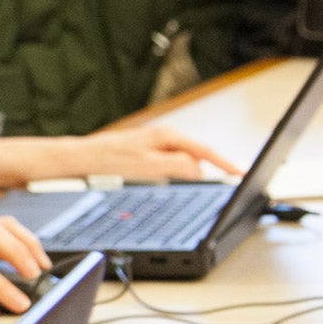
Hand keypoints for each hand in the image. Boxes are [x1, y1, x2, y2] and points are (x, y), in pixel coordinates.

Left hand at [69, 124, 239, 182]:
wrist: (81, 158)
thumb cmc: (110, 162)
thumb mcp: (149, 166)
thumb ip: (177, 166)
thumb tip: (200, 170)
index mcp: (168, 137)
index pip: (206, 152)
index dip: (225, 165)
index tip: (240, 175)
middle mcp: (163, 137)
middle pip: (196, 156)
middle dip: (209, 170)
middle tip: (223, 184)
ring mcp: (154, 145)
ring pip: (181, 162)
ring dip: (189, 174)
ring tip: (194, 186)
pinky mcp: (145, 153)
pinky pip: (168, 165)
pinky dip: (175, 175)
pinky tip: (169, 184)